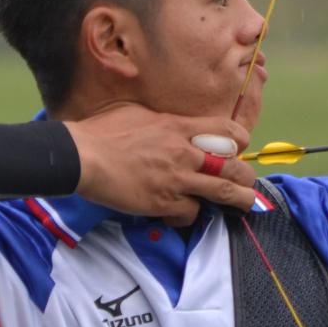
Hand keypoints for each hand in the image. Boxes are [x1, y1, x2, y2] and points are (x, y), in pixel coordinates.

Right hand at [63, 104, 257, 226]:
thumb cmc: (102, 131)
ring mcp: (175, 178)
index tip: (239, 148)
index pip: (228, 131)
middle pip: (233, 165)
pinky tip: (184, 213)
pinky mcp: (163, 202)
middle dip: (245, 176)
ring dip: (238, 200)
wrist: (80, 155)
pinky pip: (191, 212)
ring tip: (246, 204)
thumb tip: (172, 122)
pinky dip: (191, 214)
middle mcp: (183, 152)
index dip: (240, 141)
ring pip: (223, 192)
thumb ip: (162, 119)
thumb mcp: (138, 112)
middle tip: (246, 182)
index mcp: (178, 126)